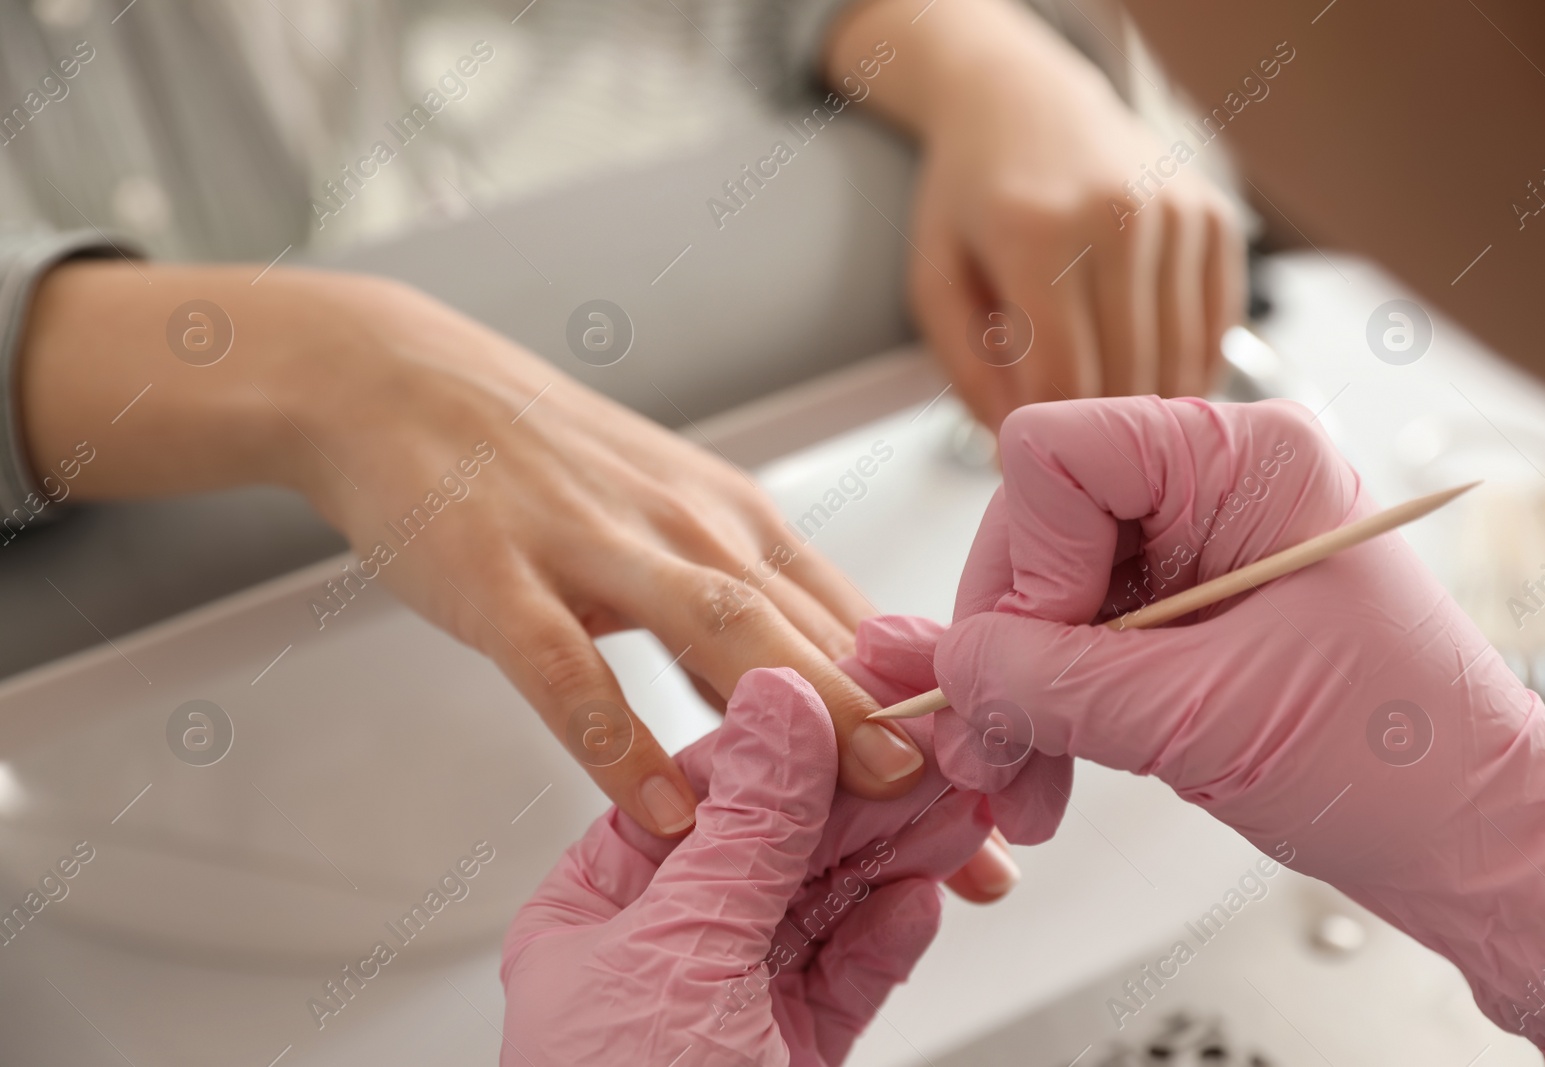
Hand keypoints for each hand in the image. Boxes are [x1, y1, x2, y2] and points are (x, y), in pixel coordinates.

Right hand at [19, 264, 929, 839]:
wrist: (402, 379)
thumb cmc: (544, 461)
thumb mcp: (669, 520)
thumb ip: (740, 610)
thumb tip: (820, 697)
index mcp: (738, 521)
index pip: (858, 618)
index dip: (936, 703)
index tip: (1000, 778)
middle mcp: (691, 529)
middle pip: (816, 632)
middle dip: (904, 731)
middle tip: (974, 823)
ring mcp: (597, 550)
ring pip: (720, 633)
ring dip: (803, 715)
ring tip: (869, 799)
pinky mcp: (503, 578)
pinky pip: (568, 669)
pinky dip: (618, 741)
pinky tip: (662, 809)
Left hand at [500, 667, 993, 1064]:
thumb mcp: (683, 956)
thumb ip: (747, 829)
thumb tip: (780, 706)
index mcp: (597, 912)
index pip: (702, 793)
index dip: (789, 744)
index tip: (863, 705)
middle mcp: (660, 952)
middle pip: (776, 844)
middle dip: (861, 801)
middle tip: (938, 757)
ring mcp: (728, 1007)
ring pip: (825, 905)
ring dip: (892, 857)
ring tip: (954, 814)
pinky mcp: (788, 1057)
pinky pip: (847, 977)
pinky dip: (887, 937)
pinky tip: (919, 897)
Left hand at [826, 0, 1244, 429]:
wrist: (1023, 100)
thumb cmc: (970, 200)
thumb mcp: (935, 281)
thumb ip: (967, 371)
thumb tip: (1020, 450)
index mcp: (1038, 235)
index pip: (1065, 378)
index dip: (1053, 441)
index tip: (1037, 464)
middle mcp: (1120, 218)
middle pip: (1128, 377)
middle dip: (1100, 434)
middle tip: (1076, 454)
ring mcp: (1177, 212)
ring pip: (1181, 363)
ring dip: (1148, 411)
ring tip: (1111, 426)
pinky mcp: (1216, 215)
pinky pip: (1217, 331)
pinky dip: (1187, 370)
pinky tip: (1149, 377)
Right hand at [931, 396, 1544, 1060]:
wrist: (1471, 842)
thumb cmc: (1404, 763)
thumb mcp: (1204, 718)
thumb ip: (1056, 685)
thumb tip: (952, 668)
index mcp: (1246, 461)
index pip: (1056, 453)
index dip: (1028, 559)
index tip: (1038, 654)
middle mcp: (1214, 487)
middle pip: (1035, 528)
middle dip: (1007, 646)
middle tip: (992, 743)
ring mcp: (1194, 549)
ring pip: (1043, 594)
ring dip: (1018, 695)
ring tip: (1020, 785)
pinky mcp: (1182, 611)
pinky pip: (1075, 639)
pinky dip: (1048, 710)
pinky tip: (1045, 774)